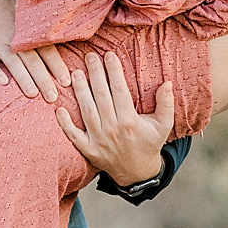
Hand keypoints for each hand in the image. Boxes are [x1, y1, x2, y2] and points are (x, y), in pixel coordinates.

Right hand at [0, 0, 68, 100]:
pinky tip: (3, 83)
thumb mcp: (28, 22)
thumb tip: (69, 50)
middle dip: (43, 79)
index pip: (46, 51)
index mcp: (29, 35)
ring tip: (33, 94)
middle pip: (32, 60)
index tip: (66, 82)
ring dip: (23, 78)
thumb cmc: (10, 17)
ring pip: (12, 62)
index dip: (57, 66)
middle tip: (53, 97)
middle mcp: (15, 39)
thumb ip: (43, 37)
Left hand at [55, 51, 174, 185]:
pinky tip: (59, 108)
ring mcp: (98, 140)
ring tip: (75, 73)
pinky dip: (65, 123)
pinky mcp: (88, 150)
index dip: (113, 71)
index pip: (119, 90)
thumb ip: (166, 103)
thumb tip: (168, 82)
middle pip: (100, 96)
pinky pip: (73, 135)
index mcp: (129, 121)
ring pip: (86, 110)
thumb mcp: (163, 125)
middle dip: (94, 74)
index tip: (109, 55)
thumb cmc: (149, 143)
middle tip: (89, 56)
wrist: (137, 172)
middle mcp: (112, 130)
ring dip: (79, 91)